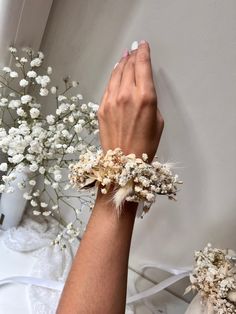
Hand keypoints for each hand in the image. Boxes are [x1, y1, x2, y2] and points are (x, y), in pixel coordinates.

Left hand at [97, 41, 163, 162]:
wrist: (123, 163)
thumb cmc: (144, 145)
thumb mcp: (157, 120)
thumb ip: (150, 100)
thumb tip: (142, 91)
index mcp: (145, 97)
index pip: (142, 65)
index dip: (143, 52)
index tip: (143, 46)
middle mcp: (126, 95)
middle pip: (128, 66)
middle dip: (132, 56)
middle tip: (134, 49)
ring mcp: (111, 101)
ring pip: (116, 74)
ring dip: (122, 64)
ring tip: (125, 57)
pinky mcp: (101, 108)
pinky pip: (108, 86)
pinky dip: (113, 76)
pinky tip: (116, 73)